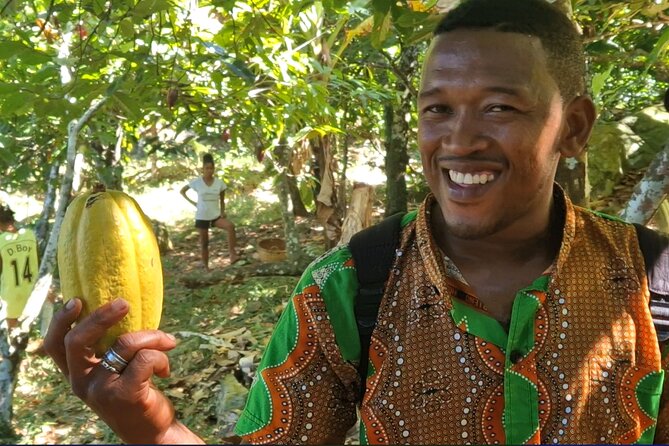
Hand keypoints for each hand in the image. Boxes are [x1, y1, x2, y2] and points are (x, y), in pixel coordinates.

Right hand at [44, 298, 202, 443]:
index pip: (55, 346)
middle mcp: (81, 383)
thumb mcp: (117, 369)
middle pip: (78, 340)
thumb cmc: (137, 392)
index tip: (76, 300)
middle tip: (125, 303)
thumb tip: (123, 305)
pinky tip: (165, 370)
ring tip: (168, 343)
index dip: (61, 321)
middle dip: (102, 316)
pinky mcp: (124, 395)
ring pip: (125, 344)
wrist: (153, 432)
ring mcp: (100, 391)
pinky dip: (162, 357)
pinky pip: (146, 358)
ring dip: (153, 337)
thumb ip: (111, 347)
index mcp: (77, 374)